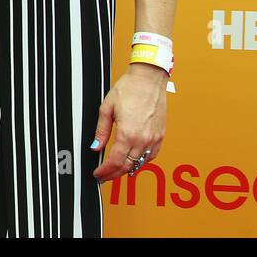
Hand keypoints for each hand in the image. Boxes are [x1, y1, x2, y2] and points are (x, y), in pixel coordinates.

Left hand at [91, 64, 167, 180]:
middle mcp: (143, 139)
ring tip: (116, 170)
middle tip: (104, 176)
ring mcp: (154, 138)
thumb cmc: (129, 89)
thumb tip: (95, 146)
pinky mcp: (161, 136)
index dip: (105, 171)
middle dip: (114, 174)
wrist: (149, 79)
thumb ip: (101, 130)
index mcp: (128, 133)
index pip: (115, 161)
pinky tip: (133, 159)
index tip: (98, 174)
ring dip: (128, 169)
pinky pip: (152, 156)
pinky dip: (142, 161)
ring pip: (141, 163)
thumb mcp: (106, 108)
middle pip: (128, 166)